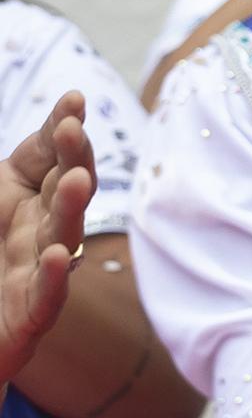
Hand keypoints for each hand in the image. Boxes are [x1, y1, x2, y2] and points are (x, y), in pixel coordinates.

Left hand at [0, 94, 91, 383]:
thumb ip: (11, 170)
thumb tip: (47, 126)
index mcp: (24, 200)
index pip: (51, 158)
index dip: (63, 130)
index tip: (73, 100)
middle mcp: (39, 231)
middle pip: (67, 190)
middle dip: (74, 158)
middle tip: (73, 130)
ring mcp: (37, 273)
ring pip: (65, 236)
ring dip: (72, 209)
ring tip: (73, 182)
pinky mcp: (30, 316)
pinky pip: (48, 296)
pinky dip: (54, 277)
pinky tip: (56, 257)